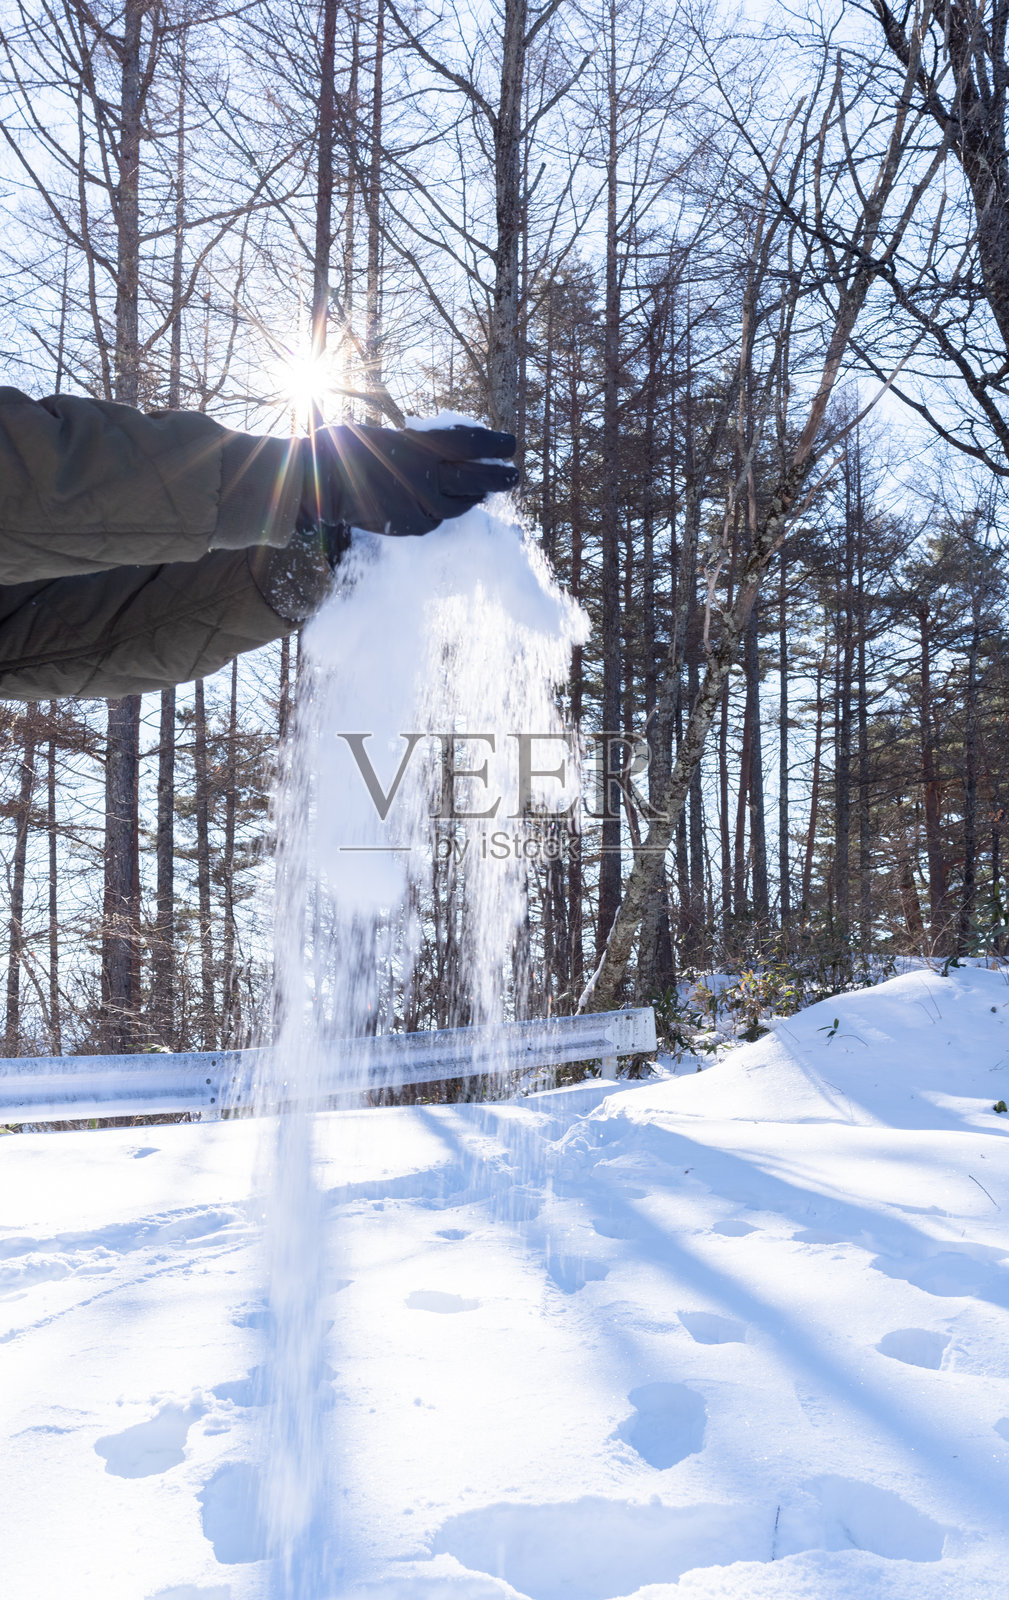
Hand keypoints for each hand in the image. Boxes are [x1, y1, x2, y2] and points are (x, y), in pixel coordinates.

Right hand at [299, 423, 518, 539]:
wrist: (318, 483)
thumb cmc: (348, 448)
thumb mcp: (389, 434)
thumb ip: (422, 442)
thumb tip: (453, 446)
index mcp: (419, 446)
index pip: (470, 443)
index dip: (494, 443)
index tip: (509, 443)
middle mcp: (424, 477)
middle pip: (475, 477)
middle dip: (499, 476)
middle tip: (514, 474)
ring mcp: (419, 505)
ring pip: (461, 504)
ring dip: (477, 497)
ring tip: (489, 491)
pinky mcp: (411, 526)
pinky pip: (439, 520)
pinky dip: (450, 511)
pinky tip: (456, 504)